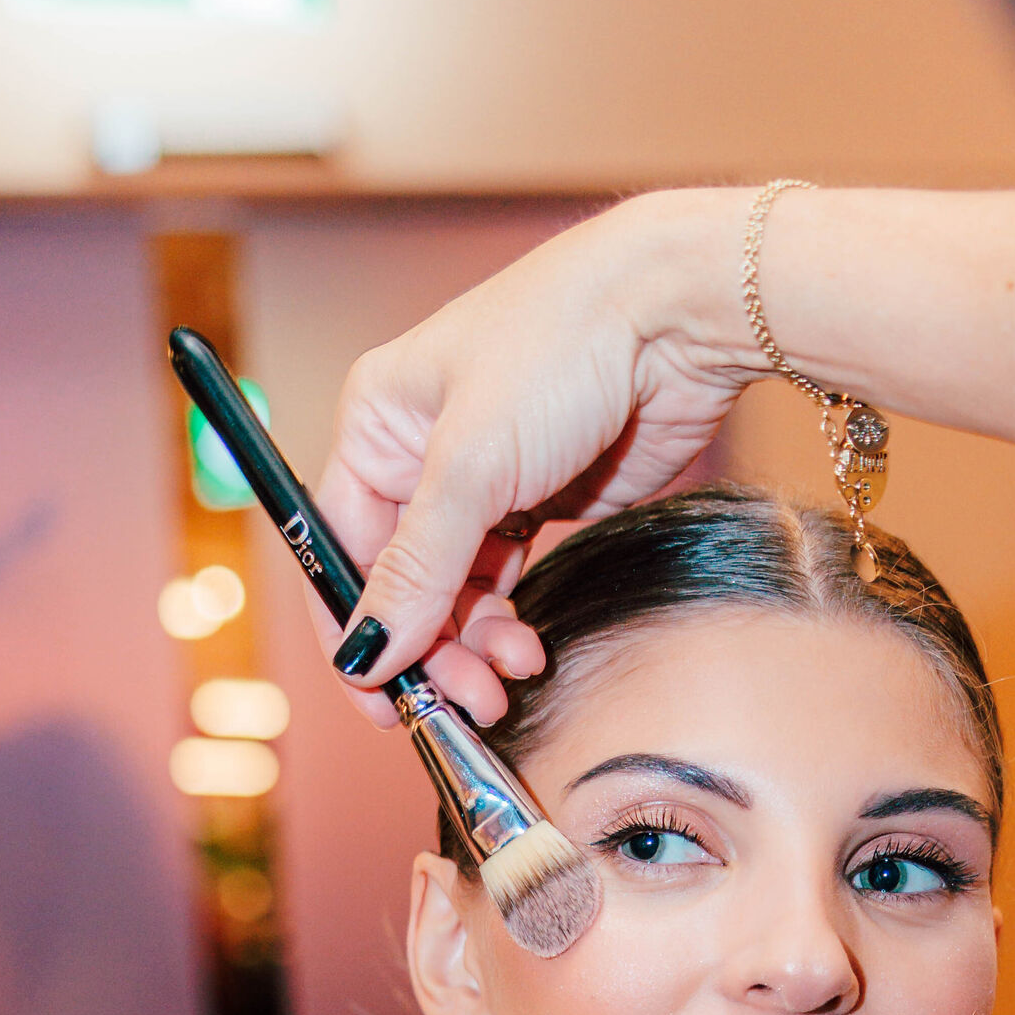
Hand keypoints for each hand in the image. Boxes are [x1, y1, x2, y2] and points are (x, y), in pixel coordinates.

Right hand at [313, 182, 1014, 717]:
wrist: (678, 312)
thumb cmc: (563, 343)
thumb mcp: (473, 462)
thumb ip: (418, 566)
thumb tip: (364, 653)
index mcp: (378, 425)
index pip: (337, 548)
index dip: (354, 631)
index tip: (378, 701)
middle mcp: (420, 458)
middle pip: (399, 586)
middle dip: (428, 650)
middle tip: (468, 700)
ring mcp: (483, 486)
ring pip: (453, 598)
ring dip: (473, 648)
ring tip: (511, 675)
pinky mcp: (540, 506)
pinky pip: (503, 590)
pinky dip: (508, 628)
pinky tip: (529, 650)